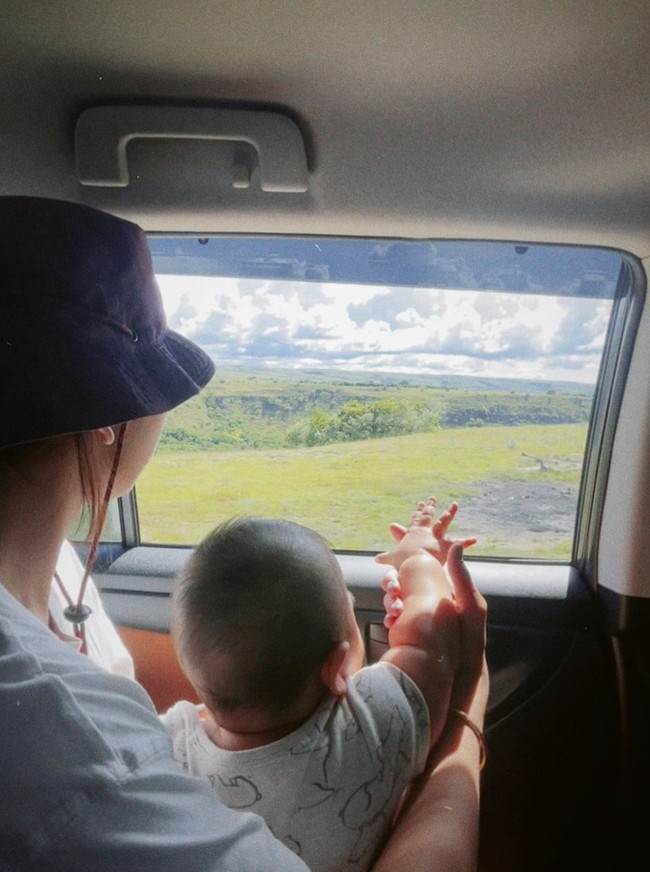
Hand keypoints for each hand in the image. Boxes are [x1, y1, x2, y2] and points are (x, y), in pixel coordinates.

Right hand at [376, 496, 475, 569]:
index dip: (417, 513)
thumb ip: (386, 558)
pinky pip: (458, 543)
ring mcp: (436, 536)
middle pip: (428, 516)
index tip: (420, 504)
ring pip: (443, 521)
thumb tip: (376, 559)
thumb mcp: (392, 559)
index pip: (415, 520)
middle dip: (429, 507)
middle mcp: (425, 531)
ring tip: (455, 505)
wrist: (415, 564)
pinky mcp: (446, 545)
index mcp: (413, 533)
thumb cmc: (403, 562)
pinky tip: (475, 539)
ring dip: (449, 513)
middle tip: (432, 498)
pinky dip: (467, 542)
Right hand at [382, 544, 486, 722]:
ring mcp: (416, 624)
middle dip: (394, 587)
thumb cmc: (469, 649)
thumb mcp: (472, 611)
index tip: (398, 575)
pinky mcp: (405, 639)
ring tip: (393, 610)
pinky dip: (389, 619)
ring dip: (391, 602)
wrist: (457, 691)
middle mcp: (429, 607)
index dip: (406, 572)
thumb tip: (456, 547)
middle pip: (404, 587)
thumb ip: (463, 580)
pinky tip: (390, 622)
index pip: (420, 574)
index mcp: (445, 598)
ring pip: (395, 602)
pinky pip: (392, 622)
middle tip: (392, 593)